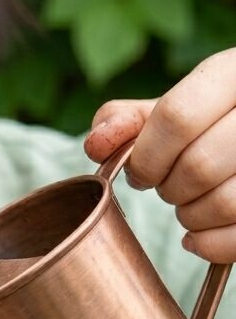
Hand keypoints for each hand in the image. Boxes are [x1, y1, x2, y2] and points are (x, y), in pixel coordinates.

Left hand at [83, 49, 235, 261]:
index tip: (140, 172)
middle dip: (168, 188)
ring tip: (188, 204)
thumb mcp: (175, 106)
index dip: (146, 156)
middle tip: (168, 186)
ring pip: (225, 202)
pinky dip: (209, 244)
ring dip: (190, 216)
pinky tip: (199, 234)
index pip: (178, 117)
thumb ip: (129, 122)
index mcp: (234, 74)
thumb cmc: (210, 121)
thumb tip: (97, 145)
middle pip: (199, 165)